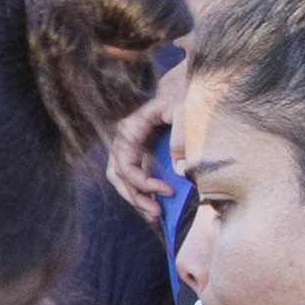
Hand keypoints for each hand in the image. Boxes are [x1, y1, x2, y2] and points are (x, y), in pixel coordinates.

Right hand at [103, 69, 183, 229]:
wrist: (186, 89)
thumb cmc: (186, 97)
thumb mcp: (186, 112)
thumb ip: (181, 139)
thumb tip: (180, 171)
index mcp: (131, 128)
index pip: (124, 162)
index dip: (140, 181)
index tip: (166, 191)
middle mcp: (125, 139)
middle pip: (118, 174)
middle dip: (135, 196)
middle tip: (156, 213)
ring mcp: (131, 147)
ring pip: (121, 179)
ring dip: (135, 199)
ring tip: (155, 215)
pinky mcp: (141, 154)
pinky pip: (133, 177)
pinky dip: (142, 193)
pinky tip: (156, 207)